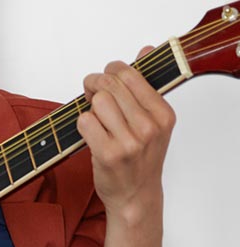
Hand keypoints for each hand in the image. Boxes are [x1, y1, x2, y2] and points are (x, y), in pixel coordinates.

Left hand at [78, 51, 174, 222]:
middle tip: (90, 93)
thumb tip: (144, 50)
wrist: (135, 196)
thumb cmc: (141, 157)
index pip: (130, 74)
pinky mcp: (108, 154)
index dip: (110, 72)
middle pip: (110, 84)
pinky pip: (84, 121)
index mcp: (163, 114)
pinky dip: (82, 124)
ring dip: (89, 106)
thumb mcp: (154, 122)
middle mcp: (149, 127)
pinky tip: (91, 134)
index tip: (105, 79)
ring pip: (97, 101)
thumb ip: (146, 86)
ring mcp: (129, 141)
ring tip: (95, 118)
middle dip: (94, 84)